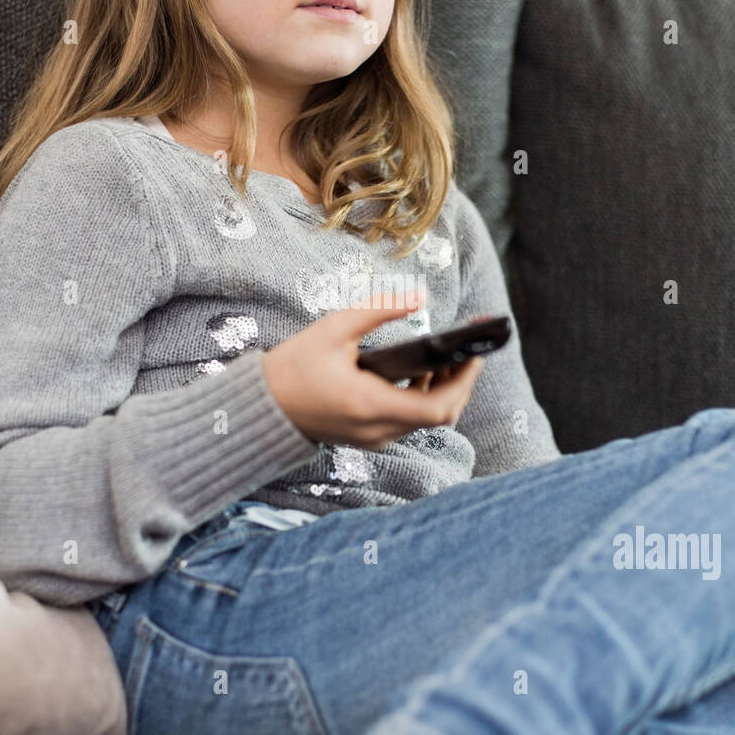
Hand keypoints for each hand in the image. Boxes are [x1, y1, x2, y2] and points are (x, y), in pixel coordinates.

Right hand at [261, 288, 483, 449]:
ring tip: (445, 355)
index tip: (474, 353)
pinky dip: (422, 398)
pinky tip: (418, 370)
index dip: (464, 381)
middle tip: (467, 351)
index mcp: (371, 405)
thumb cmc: (293, 367)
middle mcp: (378, 429)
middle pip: (441, 415)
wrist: (260, 407)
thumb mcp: (334, 329)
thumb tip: (418, 296)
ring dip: (442, 389)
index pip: (439, 407)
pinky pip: (408, 421)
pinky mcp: (368, 437)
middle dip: (460, 382)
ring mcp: (374, 438)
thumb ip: (378, 310)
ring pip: (426, 420)